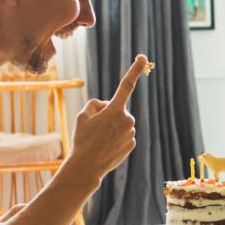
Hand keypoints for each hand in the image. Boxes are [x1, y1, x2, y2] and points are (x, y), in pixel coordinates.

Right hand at [67, 55, 149, 178]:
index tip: (142, 57)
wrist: (87, 166)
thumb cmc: (83, 139)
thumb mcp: (82, 115)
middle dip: (108, 114)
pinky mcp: (132, 144)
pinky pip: (123, 135)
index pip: (126, 85)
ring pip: (121, 123)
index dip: (135, 70)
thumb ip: (96, 104)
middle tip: (94, 128)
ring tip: (99, 140)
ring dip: (111, 127)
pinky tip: (105, 147)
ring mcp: (131, 133)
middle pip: (117, 109)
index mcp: (115, 110)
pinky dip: (115, 138)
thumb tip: (108, 105)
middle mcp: (127, 119)